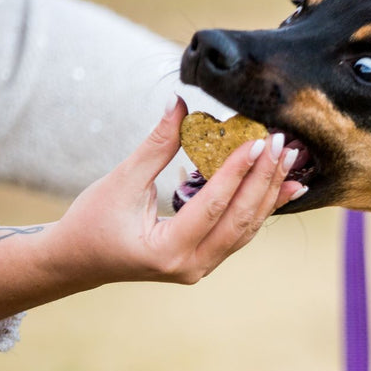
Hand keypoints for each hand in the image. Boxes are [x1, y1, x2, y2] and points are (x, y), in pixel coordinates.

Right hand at [49, 96, 302, 286]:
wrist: (79, 261)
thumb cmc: (92, 221)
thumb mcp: (121, 181)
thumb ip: (156, 144)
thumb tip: (179, 103)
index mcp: (166, 251)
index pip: (212, 206)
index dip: (237, 171)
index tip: (257, 140)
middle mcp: (190, 266)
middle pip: (239, 220)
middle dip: (264, 180)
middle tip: (282, 144)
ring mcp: (201, 267)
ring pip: (245, 229)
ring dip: (269, 193)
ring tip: (291, 162)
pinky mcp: (205, 260)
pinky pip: (239, 232)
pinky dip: (260, 207)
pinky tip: (282, 187)